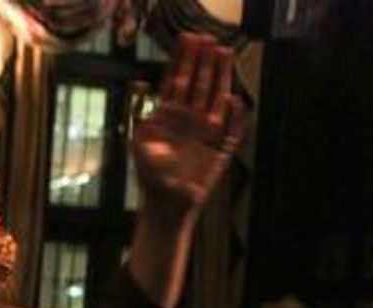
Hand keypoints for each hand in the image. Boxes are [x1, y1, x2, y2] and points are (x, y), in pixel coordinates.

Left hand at [132, 33, 246, 217]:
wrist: (166, 204)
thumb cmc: (150, 176)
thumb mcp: (139, 145)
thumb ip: (139, 117)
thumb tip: (140, 87)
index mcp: (169, 116)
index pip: (177, 81)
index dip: (182, 60)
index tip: (187, 38)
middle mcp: (190, 119)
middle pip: (199, 83)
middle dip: (203, 61)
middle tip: (207, 38)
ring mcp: (207, 131)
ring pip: (216, 97)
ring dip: (221, 76)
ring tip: (224, 53)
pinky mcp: (221, 148)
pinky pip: (232, 128)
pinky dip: (234, 115)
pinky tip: (233, 99)